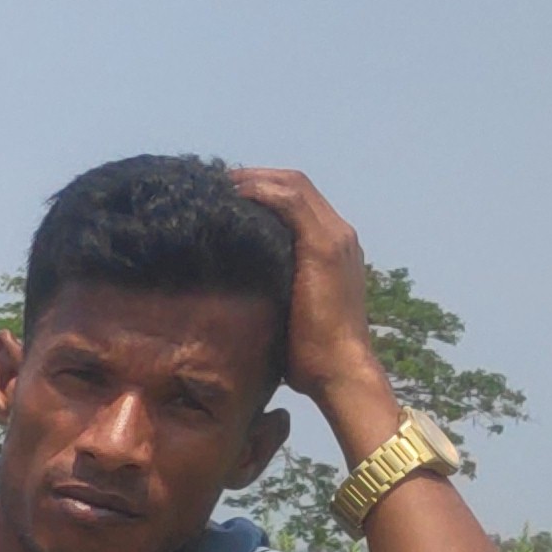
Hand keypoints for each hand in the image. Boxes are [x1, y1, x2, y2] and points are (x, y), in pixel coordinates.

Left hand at [226, 168, 399, 455]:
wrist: (338, 373)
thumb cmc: (308, 356)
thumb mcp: (284, 310)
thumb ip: (269, 287)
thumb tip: (230, 286)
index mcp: (331, 247)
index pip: (294, 200)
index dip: (259, 190)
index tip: (222, 196)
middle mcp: (339, 234)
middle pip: (292, 184)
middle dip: (252, 178)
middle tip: (212, 184)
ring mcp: (335, 237)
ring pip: (291, 184)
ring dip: (252, 178)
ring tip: (216, 185)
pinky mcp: (325, 246)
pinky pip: (291, 200)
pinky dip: (260, 190)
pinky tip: (231, 195)